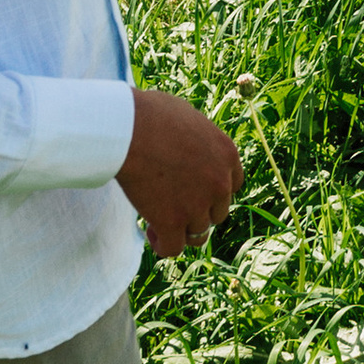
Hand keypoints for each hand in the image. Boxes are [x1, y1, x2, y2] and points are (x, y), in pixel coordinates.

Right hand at [116, 84, 242, 258]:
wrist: (130, 129)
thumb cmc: (152, 115)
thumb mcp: (190, 118)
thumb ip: (198, 139)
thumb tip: (189, 142)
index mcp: (227, 154)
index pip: (232, 186)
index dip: (213, 191)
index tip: (194, 189)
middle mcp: (220, 183)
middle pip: (217, 212)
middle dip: (198, 210)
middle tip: (173, 203)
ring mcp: (198, 205)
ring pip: (198, 233)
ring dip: (181, 228)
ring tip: (159, 219)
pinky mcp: (172, 222)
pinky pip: (174, 248)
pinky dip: (163, 245)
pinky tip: (151, 231)